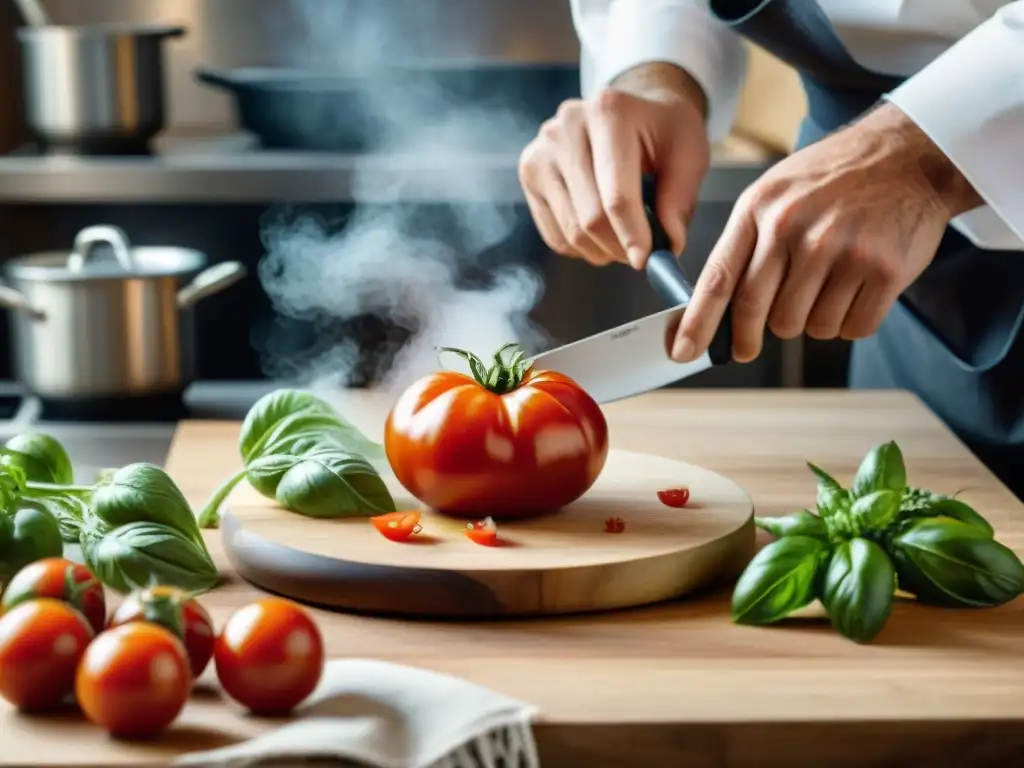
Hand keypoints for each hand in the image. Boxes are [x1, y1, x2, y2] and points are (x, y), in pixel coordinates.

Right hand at [518, 63, 709, 268]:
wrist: (626, 110)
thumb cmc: (660, 130)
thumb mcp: (688, 152)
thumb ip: (679, 199)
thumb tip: (667, 246)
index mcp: (609, 112)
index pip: (617, 196)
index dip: (633, 235)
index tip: (646, 260)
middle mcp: (566, 128)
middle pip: (590, 217)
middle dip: (619, 247)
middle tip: (639, 254)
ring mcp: (541, 151)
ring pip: (570, 231)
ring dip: (601, 251)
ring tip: (623, 241)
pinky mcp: (529, 173)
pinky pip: (554, 235)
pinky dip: (581, 247)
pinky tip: (600, 233)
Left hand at [672, 103, 983, 362]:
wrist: (909, 154)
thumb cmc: (834, 178)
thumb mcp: (774, 193)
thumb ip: (745, 246)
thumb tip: (715, 310)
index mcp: (760, 209)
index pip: (718, 279)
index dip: (698, 324)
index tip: (682, 352)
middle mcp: (795, 229)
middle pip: (760, 314)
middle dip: (754, 336)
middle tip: (754, 341)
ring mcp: (840, 250)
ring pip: (807, 327)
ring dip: (813, 319)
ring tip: (829, 281)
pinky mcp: (883, 271)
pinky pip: (852, 328)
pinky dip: (852, 320)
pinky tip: (858, 286)